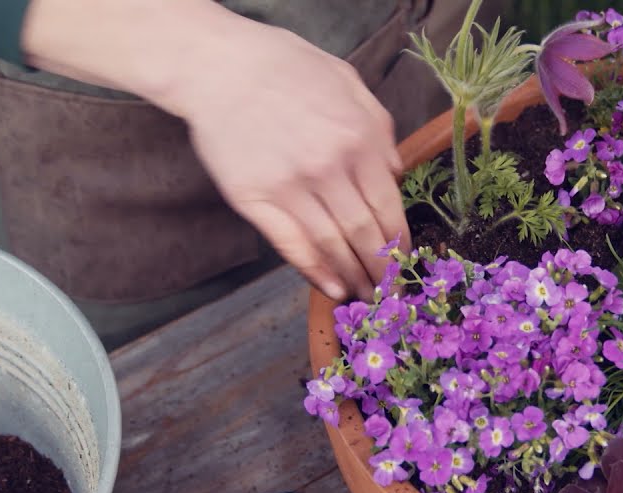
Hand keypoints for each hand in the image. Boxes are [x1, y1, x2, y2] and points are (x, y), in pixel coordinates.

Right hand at [170, 25, 409, 300]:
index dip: (398, 241)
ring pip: (332, 245)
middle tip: (389, 291)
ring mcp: (290, 187)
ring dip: (352, 277)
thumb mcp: (348, 82)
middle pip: (364, 233)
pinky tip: (331, 288)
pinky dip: (314, 271)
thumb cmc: (285, 67)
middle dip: (380, 269)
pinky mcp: (255, 199)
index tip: (404, 260)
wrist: (218, 65)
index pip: (388, 206)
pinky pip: (291, 245)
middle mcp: (329, 168)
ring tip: (365, 296)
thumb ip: (378, 127)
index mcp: (358, 140)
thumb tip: (395, 171)